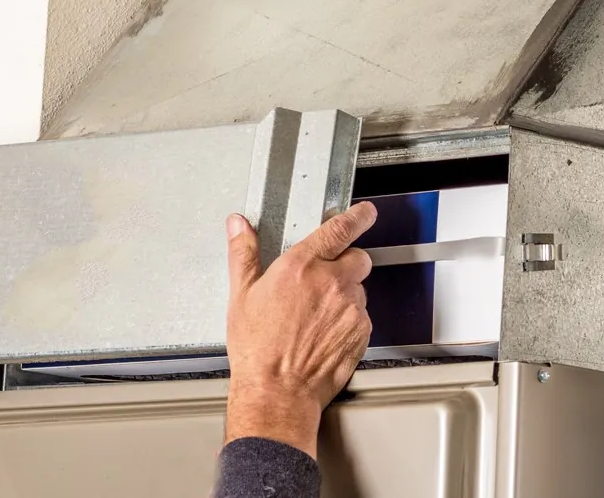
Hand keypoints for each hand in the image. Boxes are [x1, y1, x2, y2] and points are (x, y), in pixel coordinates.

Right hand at [224, 202, 376, 457]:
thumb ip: (243, 253)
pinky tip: (324, 333)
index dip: (357, 216)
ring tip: (317, 315)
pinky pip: (362, 316)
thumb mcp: (241, 295)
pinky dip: (348, 319)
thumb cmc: (258, 349)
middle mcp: (331, 282)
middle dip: (347, 263)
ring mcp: (350, 308)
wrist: (277, 392)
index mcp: (301, 266)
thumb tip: (238, 226)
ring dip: (345, 294)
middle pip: (358, 258)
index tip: (364, 212)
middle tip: (325, 279)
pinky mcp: (361, 332)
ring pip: (359, 289)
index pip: (340, 228)